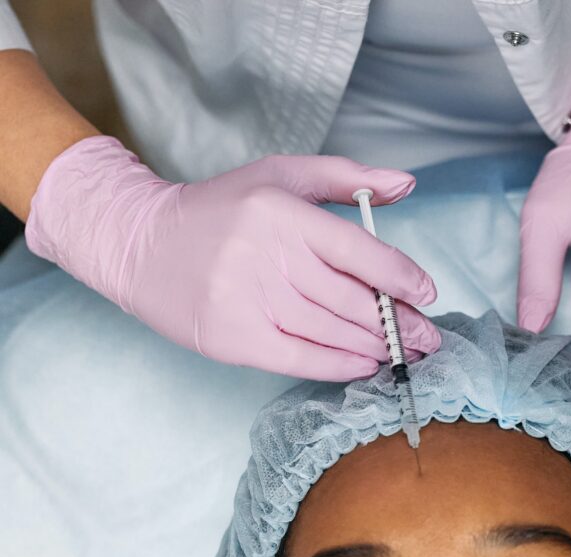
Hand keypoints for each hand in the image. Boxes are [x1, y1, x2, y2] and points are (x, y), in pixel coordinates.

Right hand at [26, 138, 439, 380]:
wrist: (141, 244)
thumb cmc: (223, 208)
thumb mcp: (282, 176)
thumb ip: (347, 178)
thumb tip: (408, 185)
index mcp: (283, 212)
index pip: (359, 251)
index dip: (402, 277)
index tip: (427, 294)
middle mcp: (267, 255)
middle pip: (351, 299)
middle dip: (399, 322)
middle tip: (429, 337)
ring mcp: (248, 300)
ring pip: (331, 331)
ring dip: (376, 346)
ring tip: (403, 351)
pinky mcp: (232, 337)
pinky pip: (301, 359)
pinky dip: (339, 365)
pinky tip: (365, 364)